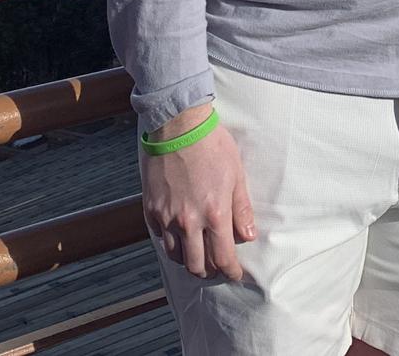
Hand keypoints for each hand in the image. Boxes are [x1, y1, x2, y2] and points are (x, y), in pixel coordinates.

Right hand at [141, 104, 255, 280]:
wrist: (179, 125)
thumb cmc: (212, 145)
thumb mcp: (236, 173)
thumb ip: (242, 208)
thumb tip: (248, 235)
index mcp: (214, 214)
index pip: (223, 257)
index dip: (231, 271)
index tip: (234, 273)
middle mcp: (188, 221)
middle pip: (197, 265)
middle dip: (209, 271)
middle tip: (216, 268)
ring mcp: (167, 217)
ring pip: (177, 256)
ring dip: (189, 261)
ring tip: (198, 256)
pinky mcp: (151, 210)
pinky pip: (160, 238)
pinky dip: (171, 243)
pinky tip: (180, 237)